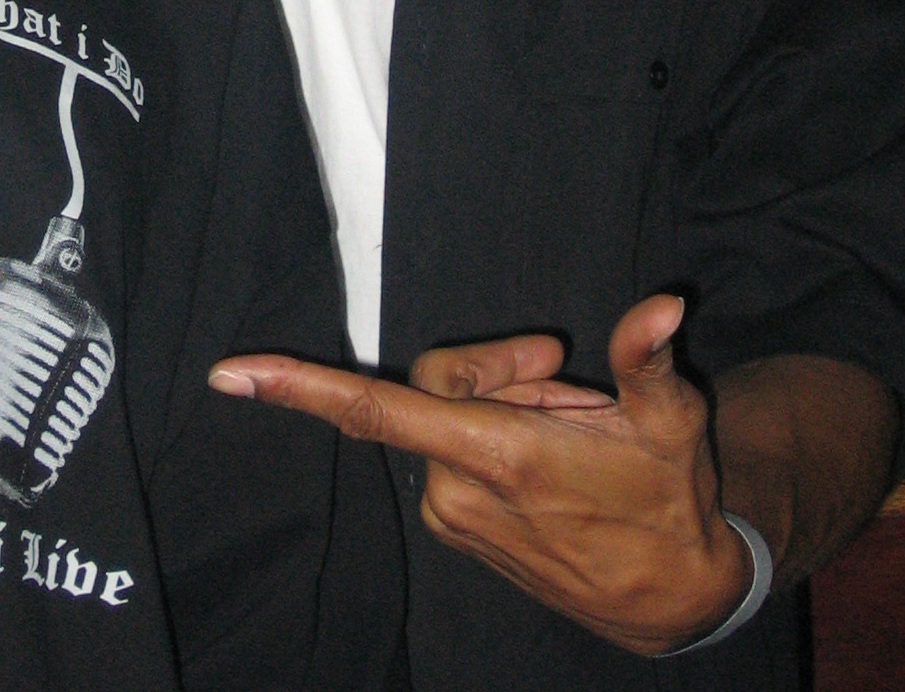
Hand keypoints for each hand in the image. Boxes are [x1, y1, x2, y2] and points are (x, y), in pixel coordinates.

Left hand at [209, 293, 751, 654]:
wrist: (674, 599)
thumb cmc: (668, 500)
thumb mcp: (668, 420)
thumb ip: (646, 358)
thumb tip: (664, 305)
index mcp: (496, 457)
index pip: (375, 410)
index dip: (298, 387)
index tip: (231, 374)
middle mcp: (458, 491)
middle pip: (436, 385)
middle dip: (497, 366)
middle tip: (564, 374)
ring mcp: (455, 519)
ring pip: (446, 419)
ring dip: (503, 404)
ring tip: (570, 424)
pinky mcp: (460, 532)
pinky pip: (453, 455)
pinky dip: (493, 437)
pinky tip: (549, 452)